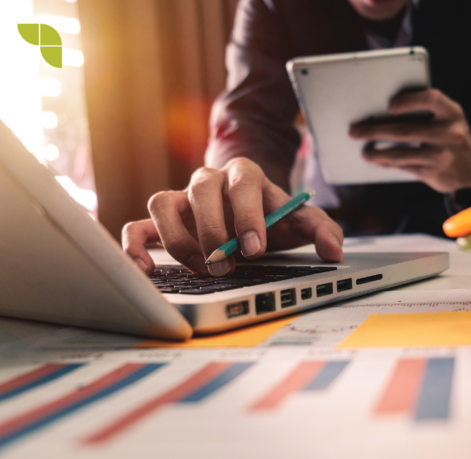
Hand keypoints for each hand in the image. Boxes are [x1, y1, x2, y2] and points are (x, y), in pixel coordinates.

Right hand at [122, 158, 343, 275]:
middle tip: (228, 264)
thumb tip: (333, 252)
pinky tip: (148, 270)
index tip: (254, 248)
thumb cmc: (273, 217)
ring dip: (179, 239)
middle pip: (201, 191)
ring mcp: (182, 199)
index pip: (242, 183)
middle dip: (214, 231)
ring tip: (200, 268)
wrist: (248, 214)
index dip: (246, 215)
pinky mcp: (163, 221)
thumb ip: (323, 230)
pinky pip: (139, 226)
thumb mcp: (301, 221)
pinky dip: (136, 246)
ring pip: (163, 203)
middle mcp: (209, 181)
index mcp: (245, 175)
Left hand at [349, 88, 470, 192]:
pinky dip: (387, 163)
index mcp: (451, 112)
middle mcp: (450, 133)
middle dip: (375, 130)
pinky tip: (376, 160)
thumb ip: (424, 111)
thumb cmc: (450, 135)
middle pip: (406, 130)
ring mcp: (442, 155)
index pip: (431, 99)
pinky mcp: (434, 173)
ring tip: (363, 151)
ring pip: (401, 153)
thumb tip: (380, 112)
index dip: (409, 101)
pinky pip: (404, 167)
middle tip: (355, 131)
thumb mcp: (447, 117)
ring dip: (377, 153)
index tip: (389, 105)